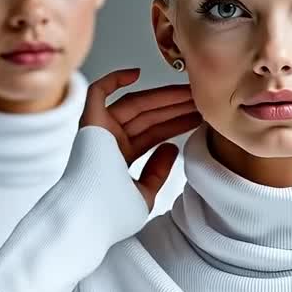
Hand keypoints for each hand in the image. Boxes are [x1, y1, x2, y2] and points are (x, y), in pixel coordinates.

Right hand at [82, 68, 202, 209]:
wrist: (90, 218)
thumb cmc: (110, 215)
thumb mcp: (144, 194)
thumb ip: (157, 171)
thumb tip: (172, 148)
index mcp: (122, 157)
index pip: (155, 133)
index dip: (177, 122)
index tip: (201, 115)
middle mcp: (111, 140)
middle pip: (149, 116)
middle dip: (176, 107)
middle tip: (201, 98)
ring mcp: (100, 130)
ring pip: (134, 104)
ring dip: (162, 96)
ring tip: (190, 91)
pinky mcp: (89, 123)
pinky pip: (98, 93)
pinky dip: (114, 80)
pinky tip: (137, 73)